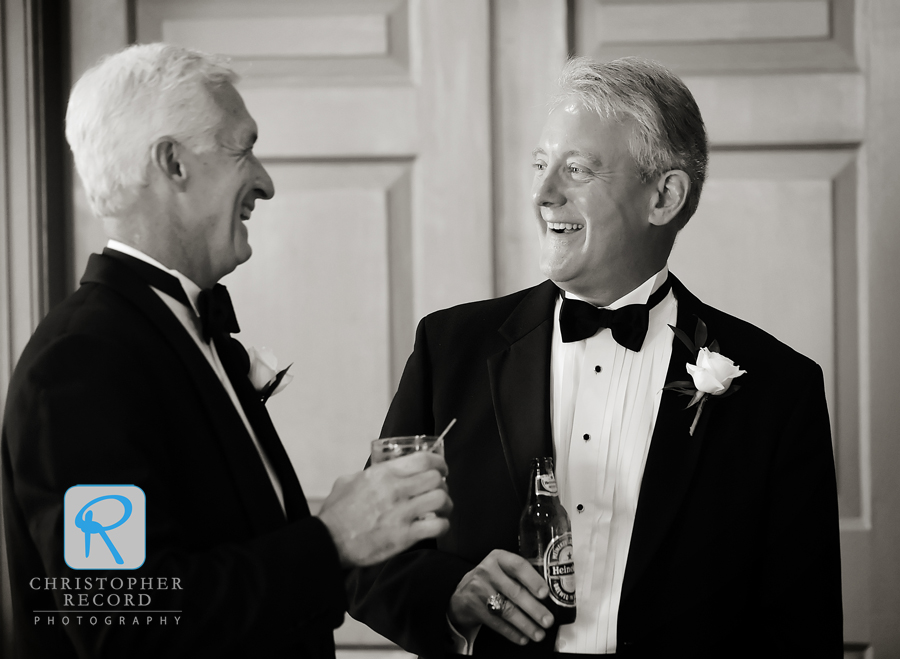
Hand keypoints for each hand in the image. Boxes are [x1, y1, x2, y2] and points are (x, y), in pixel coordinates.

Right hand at [317, 451, 451, 567]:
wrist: (328, 541)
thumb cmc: (336, 513)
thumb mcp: (348, 481)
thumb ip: (368, 473)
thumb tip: (381, 470)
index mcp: (383, 474)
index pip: (423, 459)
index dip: (439, 462)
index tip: (441, 468)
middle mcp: (395, 490)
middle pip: (436, 478)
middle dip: (443, 484)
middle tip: (439, 490)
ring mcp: (401, 513)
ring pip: (441, 499)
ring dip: (445, 504)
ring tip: (441, 509)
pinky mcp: (404, 536)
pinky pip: (436, 525)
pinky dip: (442, 525)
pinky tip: (436, 525)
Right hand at [448, 549, 553, 645]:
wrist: (462, 592)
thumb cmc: (492, 580)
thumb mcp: (503, 569)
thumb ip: (521, 576)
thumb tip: (551, 595)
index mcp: (499, 558)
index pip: (518, 566)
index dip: (533, 580)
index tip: (545, 594)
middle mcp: (488, 571)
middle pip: (514, 591)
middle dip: (534, 609)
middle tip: (548, 620)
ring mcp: (479, 589)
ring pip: (506, 609)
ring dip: (525, 624)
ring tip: (539, 633)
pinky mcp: (473, 607)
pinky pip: (496, 622)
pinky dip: (511, 632)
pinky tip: (522, 638)